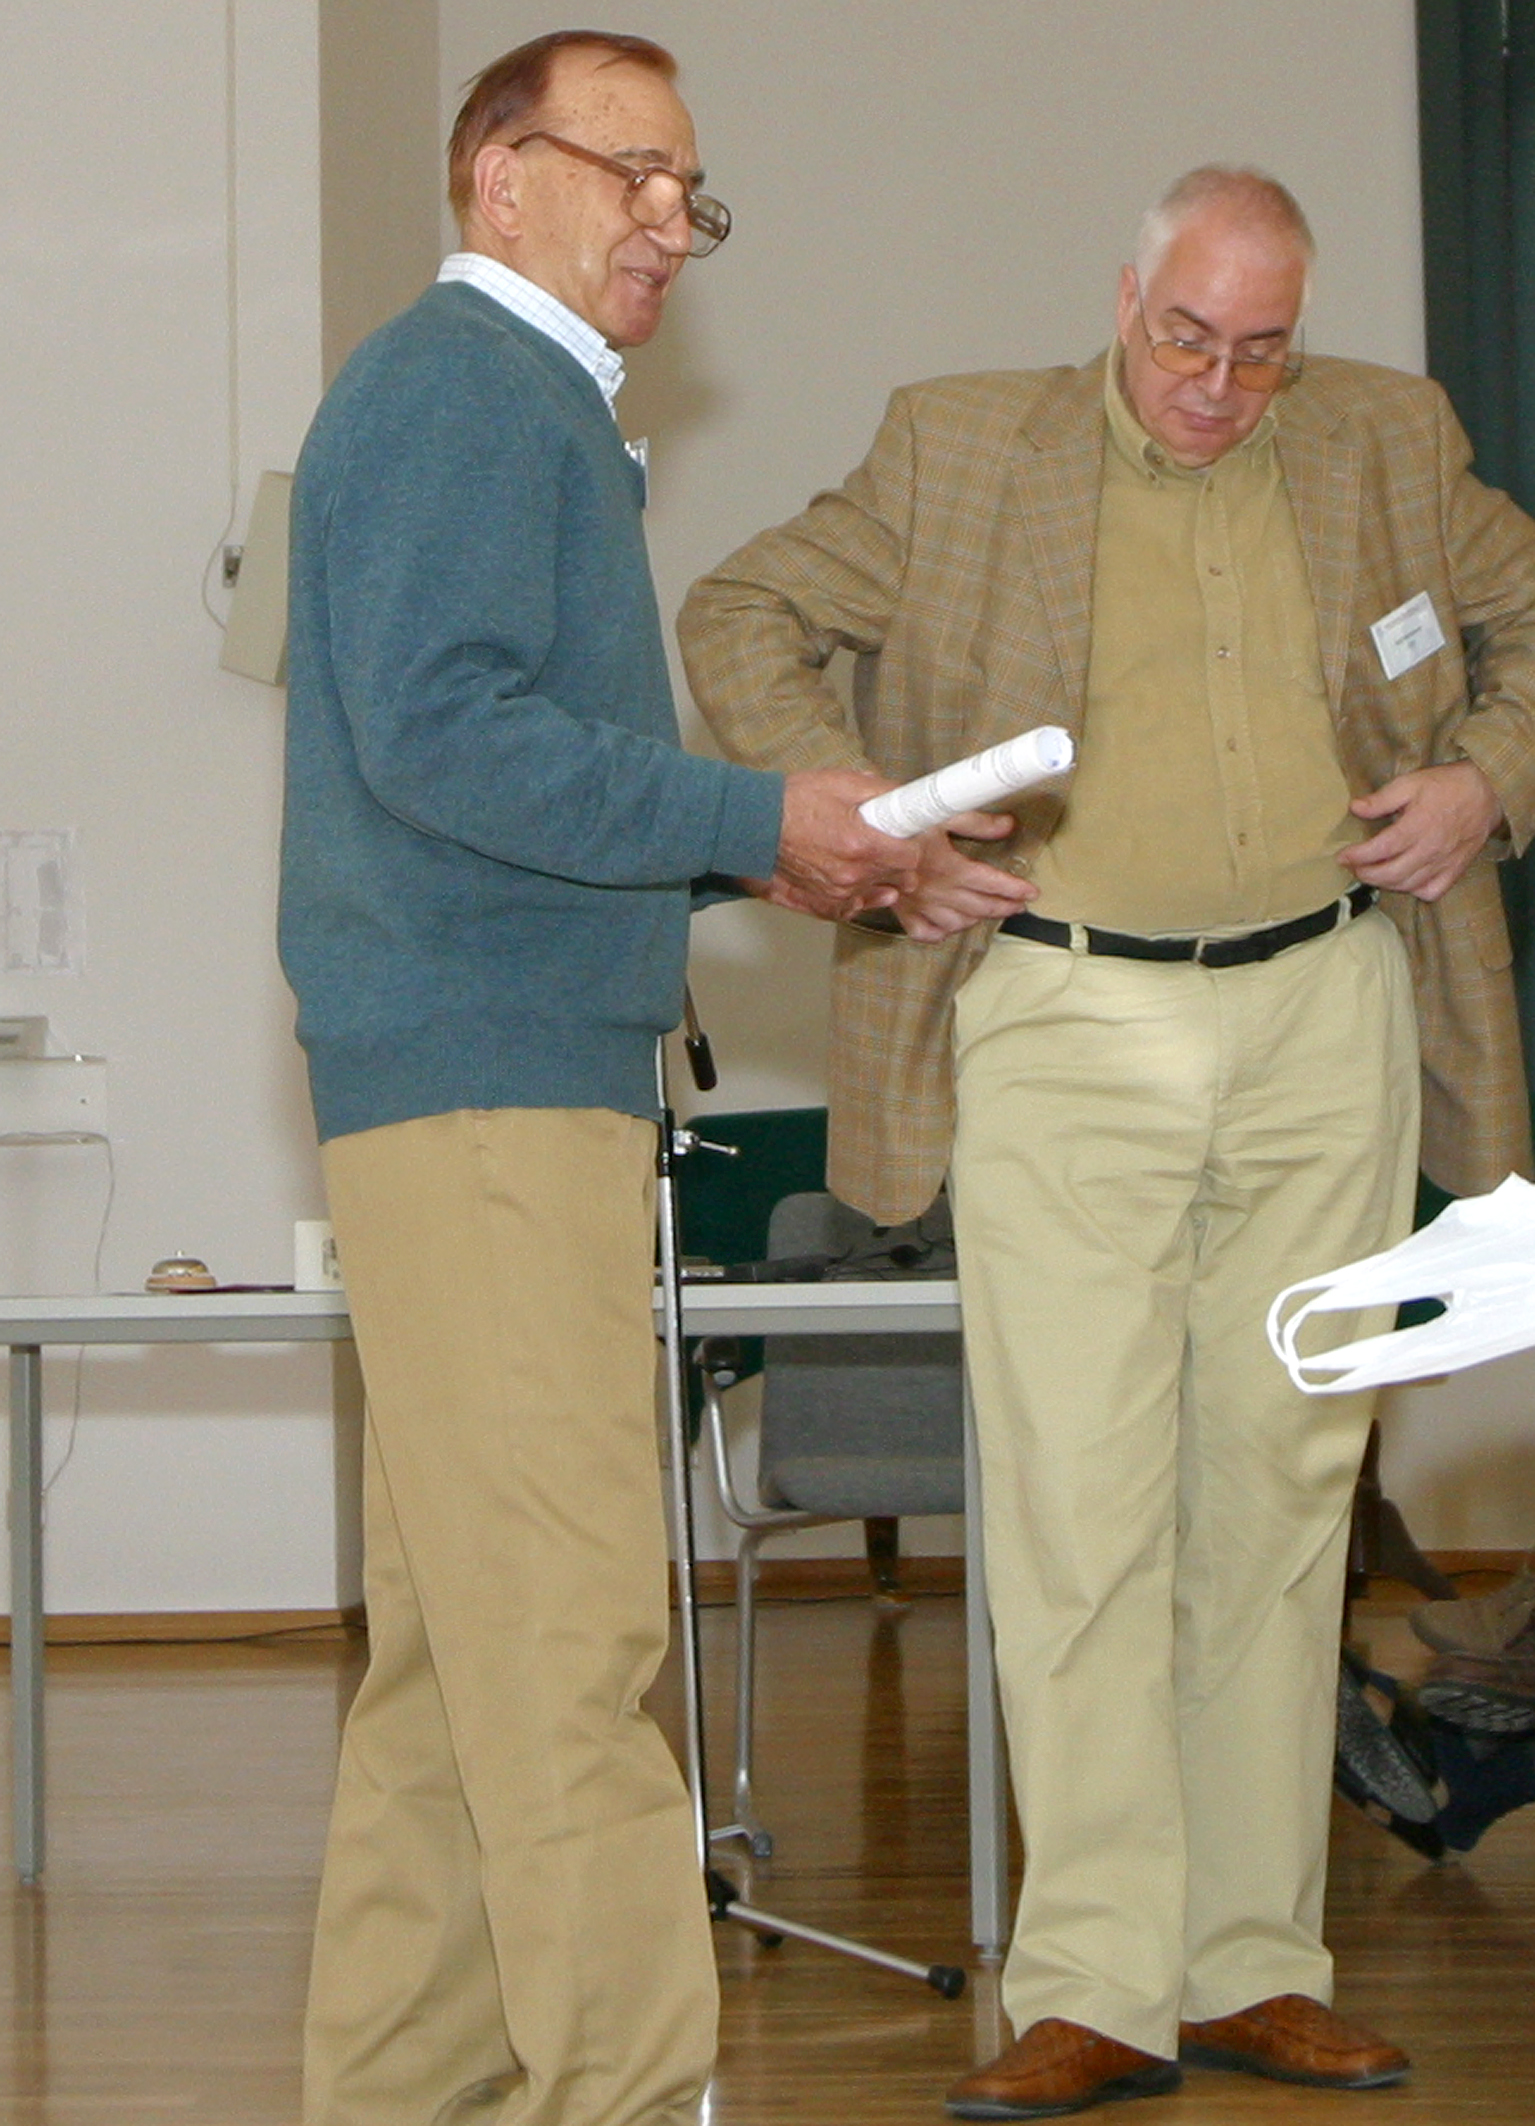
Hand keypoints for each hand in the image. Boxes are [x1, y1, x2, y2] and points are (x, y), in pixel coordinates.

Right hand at [753, 768, 922, 920]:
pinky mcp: (824, 903)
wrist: (756, 824)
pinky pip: (856, 907)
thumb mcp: (842, 783)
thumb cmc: (794, 802)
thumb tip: (905, 795)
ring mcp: (838, 893)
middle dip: (899, 862)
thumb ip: (880, 790)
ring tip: (867, 858)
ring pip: (881, 894)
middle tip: (887, 844)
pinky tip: (855, 878)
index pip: (911, 858)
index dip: (911, 845)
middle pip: (901, 879)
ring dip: (881, 879)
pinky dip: (860, 895)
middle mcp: (853, 874)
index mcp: (862, 844)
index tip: (905, 837)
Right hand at [888, 812, 1037, 940]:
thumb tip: (1007, 825)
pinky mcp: (902, 910)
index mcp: (949, 867)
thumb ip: (977, 823)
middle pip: (980, 906)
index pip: (991, 882)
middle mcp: (937, 890)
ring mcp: (920, 904)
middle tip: (1019, 905)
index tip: (1030, 892)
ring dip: (979, 919)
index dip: (1015, 889)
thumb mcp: (941, 814)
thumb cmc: (899, 821)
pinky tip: (951, 925)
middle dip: (1004, 906)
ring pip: (958, 922)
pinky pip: (926, 932)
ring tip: (992, 913)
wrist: (861, 836)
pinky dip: (942, 932)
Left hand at [1339, 761, 1503, 901]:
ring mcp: (1443, 863)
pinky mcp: (1455, 870)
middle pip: (1390, 874)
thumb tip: (1355, 808)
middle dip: (1365, 874)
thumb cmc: (1447, 786)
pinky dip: (1414, 891)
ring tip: (1372, 873)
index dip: (1357, 857)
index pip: (1380, 850)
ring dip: (1384, 883)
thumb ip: (1382, 798)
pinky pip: (1431, 892)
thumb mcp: (1411, 783)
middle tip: (1353, 867)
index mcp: (1417, 826)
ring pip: (1407, 885)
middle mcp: (1430, 849)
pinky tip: (1405, 880)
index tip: (1342, 857)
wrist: (1488, 793)